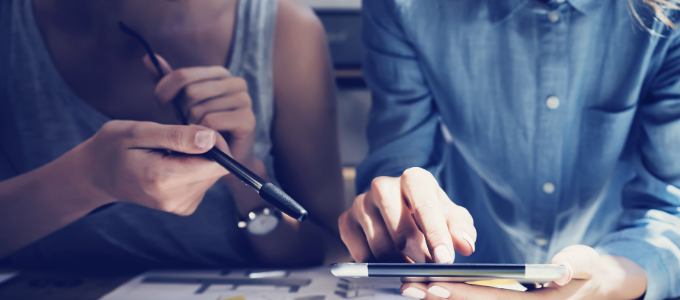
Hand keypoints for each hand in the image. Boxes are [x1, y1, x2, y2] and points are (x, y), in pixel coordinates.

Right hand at [78, 120, 228, 214]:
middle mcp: (175, 200)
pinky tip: (171, 163)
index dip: (215, 142)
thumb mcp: (139, 132)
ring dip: (198, 159)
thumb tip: (211, 139)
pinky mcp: (184, 207)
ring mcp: (180, 207)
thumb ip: (177, 136)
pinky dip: (193, 169)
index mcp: (164, 180)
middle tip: (176, 139)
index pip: (217, 164)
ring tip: (169, 152)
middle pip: (217, 170)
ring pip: (212, 176)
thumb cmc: (113, 147)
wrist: (96, 174)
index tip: (194, 130)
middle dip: (205, 150)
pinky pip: (204, 182)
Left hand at [143, 54, 256, 167]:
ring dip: (192, 127)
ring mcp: (244, 100)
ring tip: (198, 135)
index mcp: (220, 74)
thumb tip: (148, 57)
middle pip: (191, 92)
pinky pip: (211, 122)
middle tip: (187, 126)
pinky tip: (206, 142)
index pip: (183, 75)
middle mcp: (236, 83)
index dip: (164, 90)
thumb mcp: (180, 102)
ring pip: (200, 109)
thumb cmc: (201, 129)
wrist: (224, 160)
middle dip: (181, 113)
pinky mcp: (248, 119)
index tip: (160, 105)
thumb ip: (168, 81)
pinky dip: (202, 135)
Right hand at [338, 167, 475, 262]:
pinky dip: (376, 265)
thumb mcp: (451, 217)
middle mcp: (383, 185)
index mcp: (413, 179)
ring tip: (411, 268)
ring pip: (379, 246)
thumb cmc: (429, 214)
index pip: (424, 205)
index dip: (436, 235)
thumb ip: (462, 229)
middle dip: (418, 256)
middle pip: (400, 230)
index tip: (445, 260)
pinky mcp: (346, 220)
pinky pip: (359, 253)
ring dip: (398, 263)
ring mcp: (361, 202)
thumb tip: (465, 245)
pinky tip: (388, 265)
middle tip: (429, 270)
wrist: (400, 211)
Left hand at [400, 245, 646, 299]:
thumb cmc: (590, 270)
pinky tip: (429, 287)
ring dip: (440, 298)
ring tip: (408, 288)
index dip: (461, 294)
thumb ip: (576, 264)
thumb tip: (559, 269)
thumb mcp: (588, 263)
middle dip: (439, 297)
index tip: (433, 286)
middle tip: (407, 287)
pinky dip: (452, 295)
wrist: (594, 285)